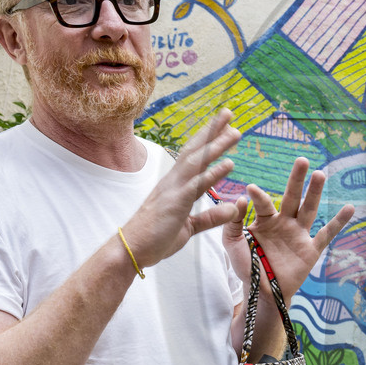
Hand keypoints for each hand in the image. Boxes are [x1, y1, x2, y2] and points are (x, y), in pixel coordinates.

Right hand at [122, 110, 244, 267]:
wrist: (130, 250)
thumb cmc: (155, 238)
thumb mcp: (189, 227)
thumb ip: (210, 217)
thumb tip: (230, 207)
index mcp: (175, 185)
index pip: (194, 156)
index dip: (208, 140)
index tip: (224, 125)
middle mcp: (173, 182)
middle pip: (195, 150)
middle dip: (212, 131)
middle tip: (229, 113)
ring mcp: (173, 190)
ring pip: (197, 162)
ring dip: (216, 145)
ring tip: (235, 132)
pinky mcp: (175, 203)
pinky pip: (196, 185)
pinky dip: (213, 173)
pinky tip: (228, 163)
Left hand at [244, 157, 355, 294]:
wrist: (263, 293)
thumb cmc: (248, 267)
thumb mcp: (233, 244)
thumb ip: (233, 223)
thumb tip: (240, 199)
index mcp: (266, 220)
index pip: (264, 204)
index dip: (257, 197)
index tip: (250, 189)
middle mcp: (285, 223)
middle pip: (292, 197)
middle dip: (297, 179)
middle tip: (302, 160)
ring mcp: (299, 234)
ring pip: (309, 209)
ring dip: (315, 192)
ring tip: (320, 174)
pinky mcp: (311, 249)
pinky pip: (326, 234)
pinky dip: (339, 222)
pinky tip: (349, 207)